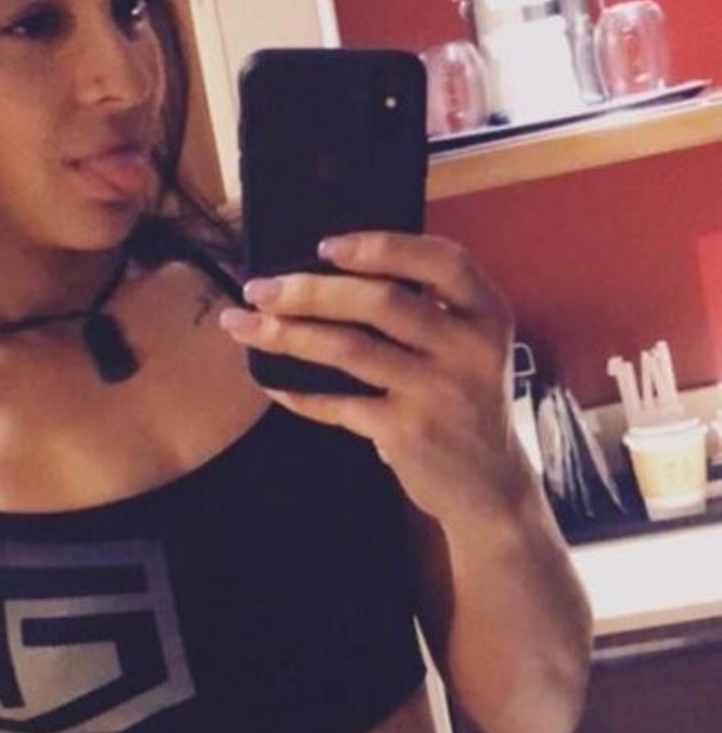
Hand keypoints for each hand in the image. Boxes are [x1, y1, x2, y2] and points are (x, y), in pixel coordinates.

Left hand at [219, 231, 523, 529]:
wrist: (490, 487)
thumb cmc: (465, 403)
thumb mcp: (470, 349)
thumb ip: (427, 310)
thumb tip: (330, 276)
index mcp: (487, 314)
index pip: (441, 260)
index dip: (382, 246)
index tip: (325, 246)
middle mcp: (469, 349)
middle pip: (382, 302)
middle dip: (310, 290)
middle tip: (259, 287)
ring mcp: (438, 393)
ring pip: (351, 349)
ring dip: (288, 334)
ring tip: (243, 324)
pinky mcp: (408, 433)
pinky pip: (339, 404)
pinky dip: (300, 393)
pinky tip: (272, 382)